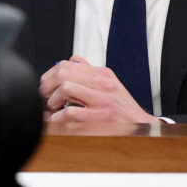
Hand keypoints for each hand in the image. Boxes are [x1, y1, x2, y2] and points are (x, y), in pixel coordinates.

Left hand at [39, 55, 158, 123]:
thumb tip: (73, 60)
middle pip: (63, 74)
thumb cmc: (123, 107)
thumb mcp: (110, 84)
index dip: (50, 75)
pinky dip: (59, 117)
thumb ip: (91, 72)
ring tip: (53, 108)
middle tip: (45, 97)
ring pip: (65, 88)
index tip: (46, 85)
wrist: (142, 126)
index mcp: (102, 74)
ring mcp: (101, 101)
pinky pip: (71, 113)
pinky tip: (58, 119)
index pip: (67, 64)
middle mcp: (102, 84)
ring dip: (53, 100)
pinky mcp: (99, 118)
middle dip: (47, 86)